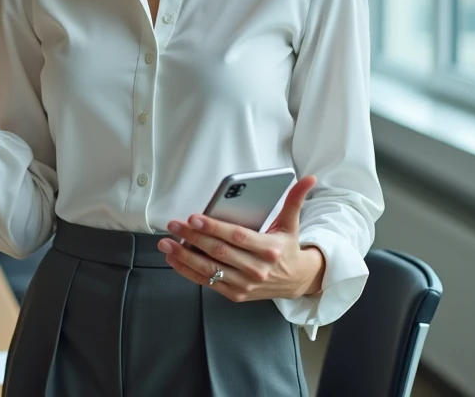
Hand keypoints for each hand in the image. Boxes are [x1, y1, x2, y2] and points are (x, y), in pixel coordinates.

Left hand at [157, 176, 325, 302]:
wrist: (296, 281)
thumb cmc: (288, 248)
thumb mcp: (292, 223)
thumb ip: (295, 199)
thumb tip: (308, 179)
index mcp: (269, 249)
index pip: (237, 237)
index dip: (214, 228)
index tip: (194, 218)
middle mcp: (256, 269)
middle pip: (219, 252)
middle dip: (193, 238)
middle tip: (174, 225)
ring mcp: (245, 284)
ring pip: (209, 270)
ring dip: (184, 256)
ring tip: (166, 243)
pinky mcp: (236, 294)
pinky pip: (207, 282)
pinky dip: (188, 271)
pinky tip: (174, 260)